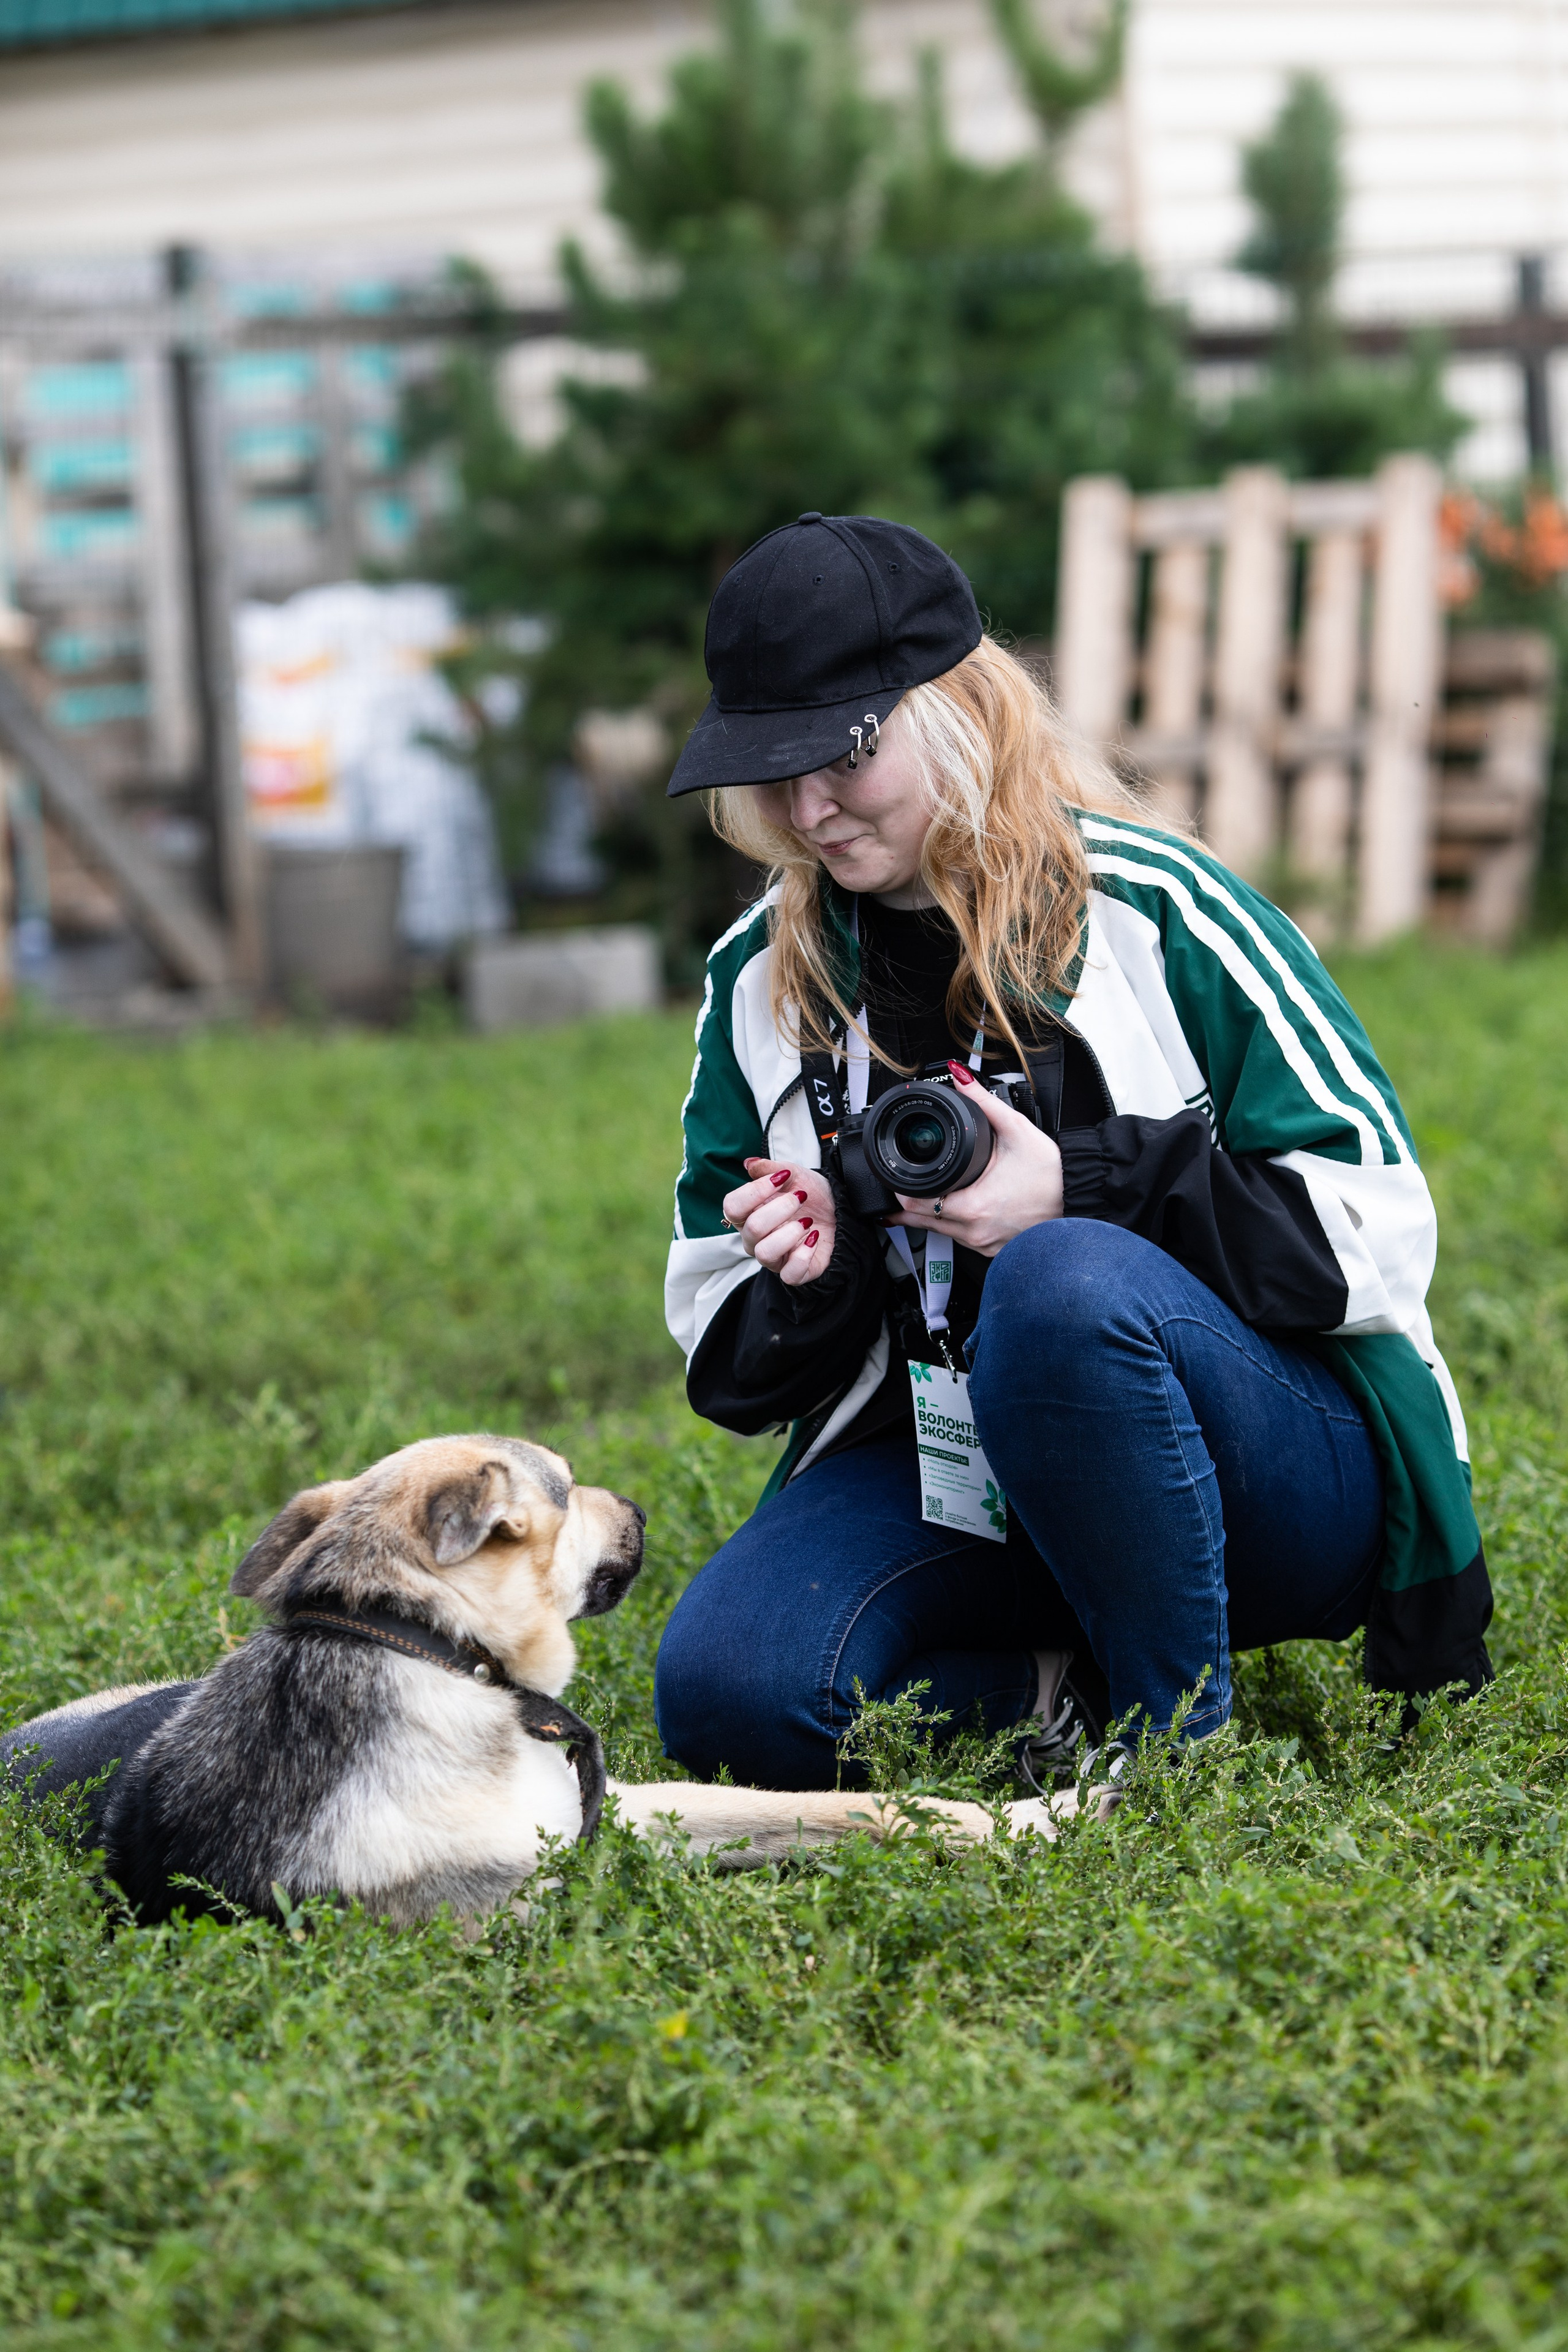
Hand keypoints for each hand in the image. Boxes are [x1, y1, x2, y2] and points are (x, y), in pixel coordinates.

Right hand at [722, 1157, 836, 1286]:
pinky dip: (803, 1255)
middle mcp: (755, 1238)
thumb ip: (770, 1168)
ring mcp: (773, 1257)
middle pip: (752, 1228)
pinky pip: (789, 1274)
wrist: (839, 1210)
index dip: (754, 1191)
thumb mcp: (793, 1174)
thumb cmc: (810, 1195)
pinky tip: (814, 1238)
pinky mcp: (794, 1272)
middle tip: (801, 1197)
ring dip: (790, 1233)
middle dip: (781, 1208)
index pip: (732, 1206)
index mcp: (748, 1213)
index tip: (781, 1178)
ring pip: (765, 1253)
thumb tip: (750, 1164)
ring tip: (807, 1222)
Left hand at [885, 1062, 1063, 1258]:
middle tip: (905, 1186)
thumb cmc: (1054, 1173)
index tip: (899, 1179)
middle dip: (910, 1205)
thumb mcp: (1016, 1130)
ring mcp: (986, 1246)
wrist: (1081, 1196)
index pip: (915, 1208)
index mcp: (974, 1207)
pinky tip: (960, 1208)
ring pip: (942, 1234)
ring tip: (931, 1194)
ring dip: (933, 1215)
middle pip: (922, 1223)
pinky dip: (957, 1225)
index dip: (901, 1193)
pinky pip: (964, 1241)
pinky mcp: (995, 1251)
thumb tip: (960, 1077)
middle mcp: (976, 1232)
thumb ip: (982, 1102)